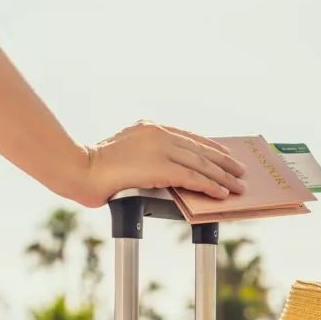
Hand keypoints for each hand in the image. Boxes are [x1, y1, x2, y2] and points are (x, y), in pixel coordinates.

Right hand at [76, 120, 246, 207]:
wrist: (80, 169)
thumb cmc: (96, 167)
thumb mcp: (126, 153)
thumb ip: (147, 155)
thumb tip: (168, 170)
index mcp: (150, 127)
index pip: (189, 137)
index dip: (210, 147)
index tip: (225, 154)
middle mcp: (159, 133)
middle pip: (200, 149)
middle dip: (224, 162)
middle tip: (240, 171)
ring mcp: (160, 148)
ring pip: (201, 163)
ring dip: (223, 176)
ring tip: (238, 185)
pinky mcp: (161, 166)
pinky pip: (193, 177)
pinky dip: (210, 186)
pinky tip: (221, 192)